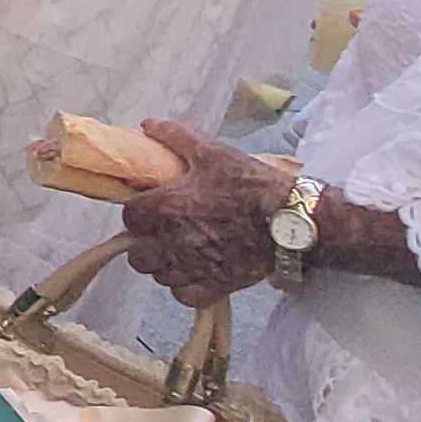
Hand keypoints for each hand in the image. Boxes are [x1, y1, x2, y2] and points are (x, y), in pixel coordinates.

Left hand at [119, 121, 291, 306]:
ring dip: (165, 264)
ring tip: (181, 250)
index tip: (152, 206)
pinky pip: (184, 296)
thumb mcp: (212, 152)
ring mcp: (193, 268)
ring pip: (159, 276)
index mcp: (166, 208)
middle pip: (138, 254)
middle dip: (146, 242)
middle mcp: (173, 243)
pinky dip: (185, 287)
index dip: (139, 211)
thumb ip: (175, 138)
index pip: (129, 217)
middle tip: (164, 230)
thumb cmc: (250, 183)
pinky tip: (196, 271)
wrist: (291, 218)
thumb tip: (147, 125)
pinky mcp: (215, 287)